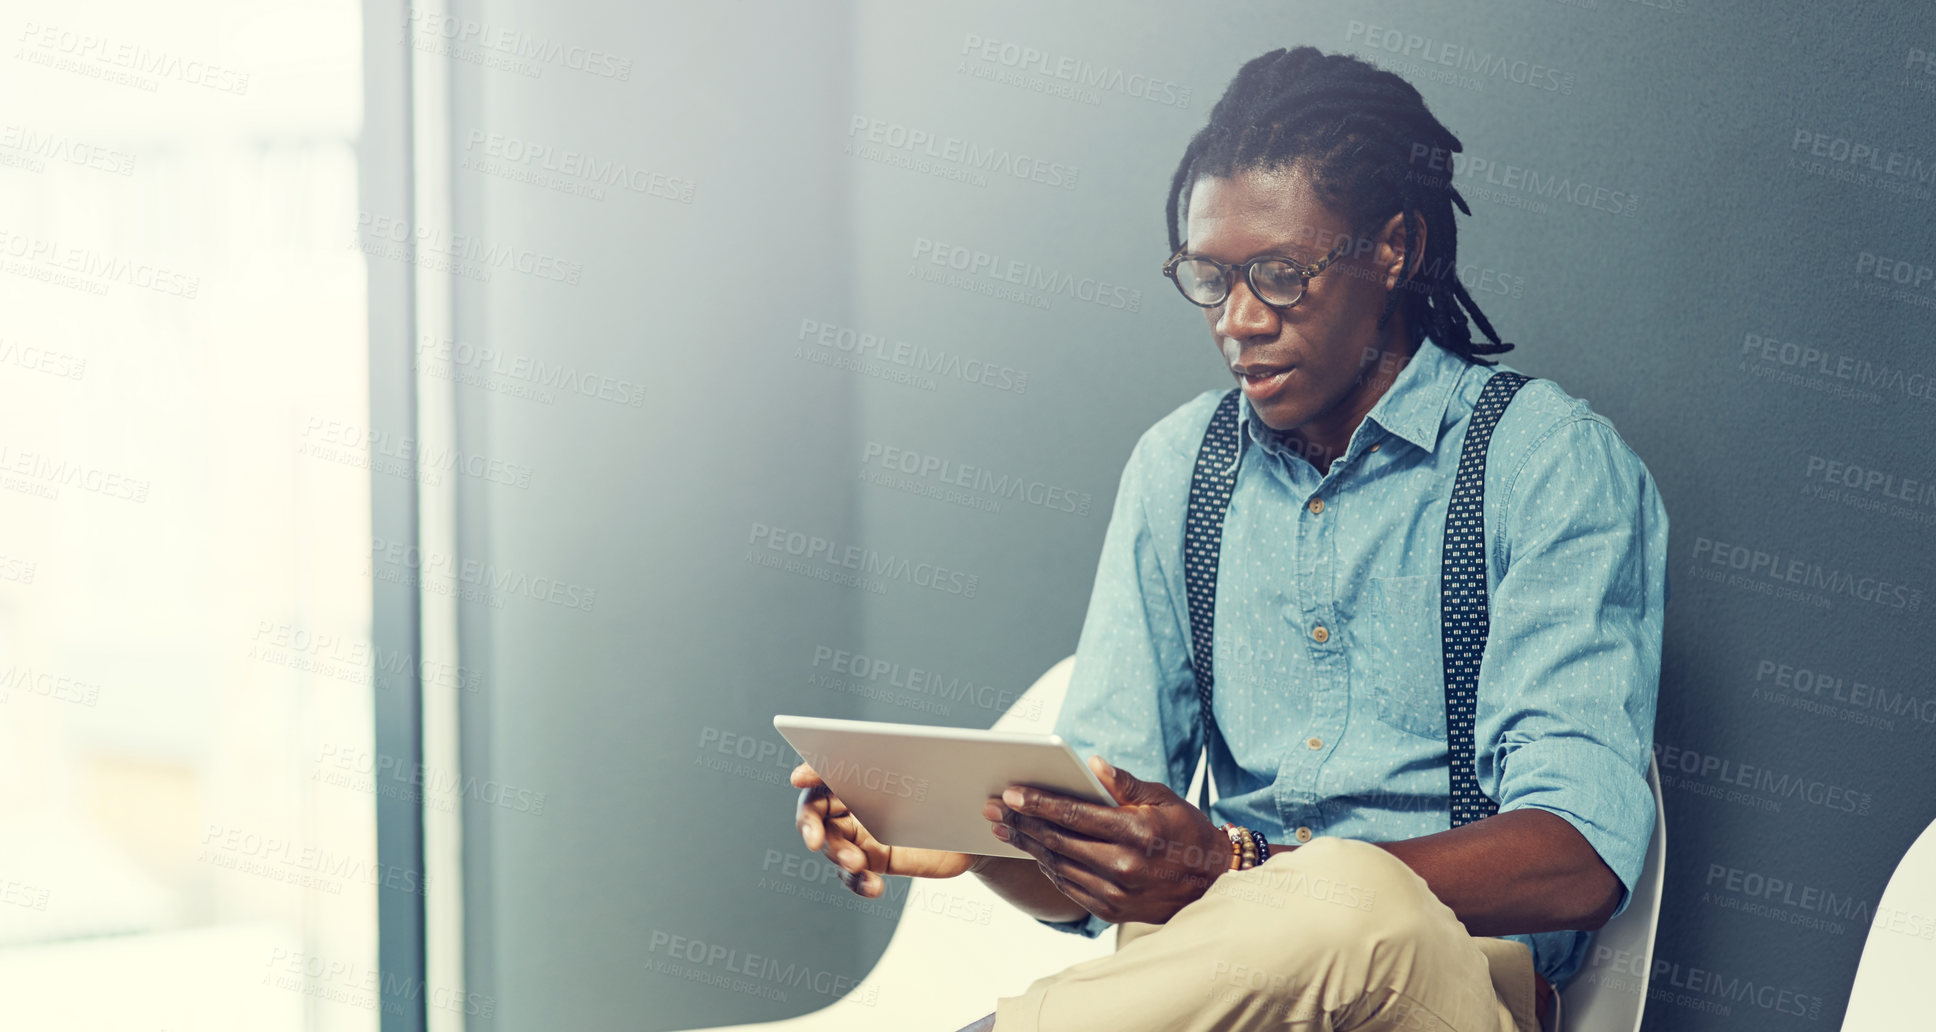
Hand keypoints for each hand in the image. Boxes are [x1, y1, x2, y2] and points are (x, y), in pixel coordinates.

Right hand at [792, 762, 978, 896]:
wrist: (975, 823)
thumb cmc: (949, 786)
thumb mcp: (928, 767)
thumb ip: (903, 756)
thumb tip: (879, 746)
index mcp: (858, 777)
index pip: (825, 773)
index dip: (809, 774)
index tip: (798, 778)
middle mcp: (852, 806)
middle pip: (815, 815)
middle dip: (811, 826)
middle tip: (814, 840)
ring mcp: (860, 837)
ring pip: (833, 849)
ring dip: (840, 857)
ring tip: (858, 864)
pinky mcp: (875, 862)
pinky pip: (855, 877)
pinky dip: (859, 883)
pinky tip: (873, 887)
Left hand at [984, 755, 1229, 924]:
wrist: (1211, 884)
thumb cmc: (1186, 831)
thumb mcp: (1164, 798)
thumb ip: (1124, 783)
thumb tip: (1090, 764)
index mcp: (1136, 832)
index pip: (1075, 814)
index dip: (1039, 802)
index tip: (1011, 792)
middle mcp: (1123, 865)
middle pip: (1057, 840)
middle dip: (1021, 822)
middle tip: (992, 807)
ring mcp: (1115, 892)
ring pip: (1057, 865)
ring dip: (1027, 845)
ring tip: (1003, 828)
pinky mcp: (1110, 910)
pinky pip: (1067, 885)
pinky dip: (1047, 866)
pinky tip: (1032, 850)